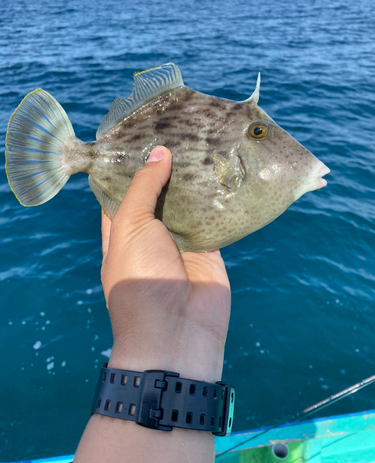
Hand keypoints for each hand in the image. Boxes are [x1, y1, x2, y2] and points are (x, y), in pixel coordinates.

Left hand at [101, 145, 230, 381]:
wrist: (176, 334)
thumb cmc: (140, 279)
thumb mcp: (129, 228)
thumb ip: (142, 189)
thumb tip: (159, 153)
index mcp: (122, 230)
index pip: (123, 191)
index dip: (130, 165)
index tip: (141, 135)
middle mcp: (151, 233)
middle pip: (158, 193)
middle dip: (165, 167)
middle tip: (177, 131)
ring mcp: (181, 241)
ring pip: (187, 202)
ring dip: (192, 179)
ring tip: (200, 142)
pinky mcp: (209, 247)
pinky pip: (213, 217)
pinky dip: (217, 197)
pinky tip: (222, 169)